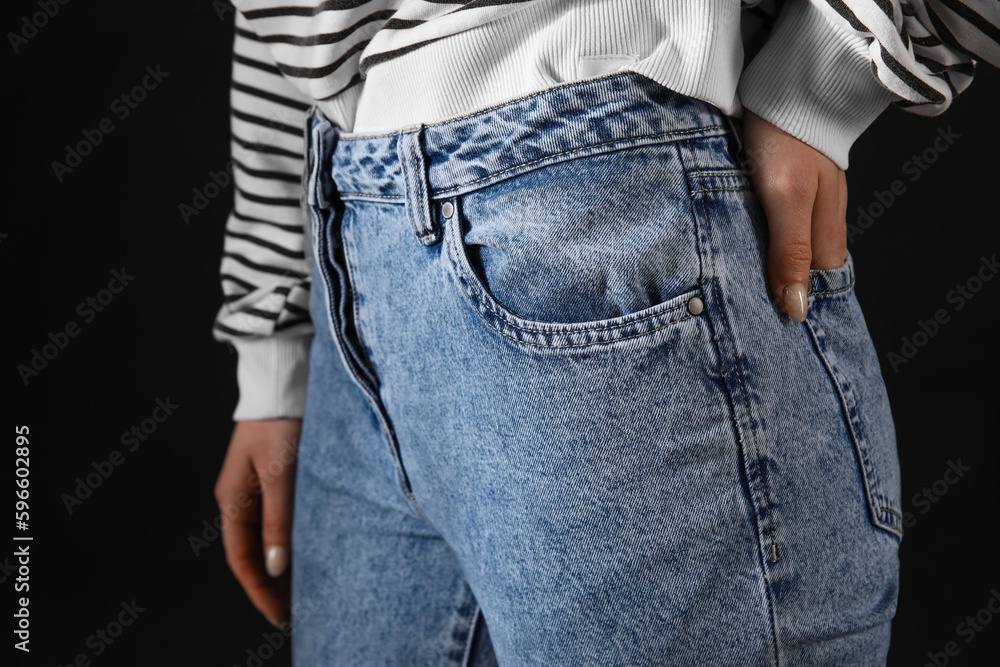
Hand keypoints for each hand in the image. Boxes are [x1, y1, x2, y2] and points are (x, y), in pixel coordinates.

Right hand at [214, 418, 301, 626]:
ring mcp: (257, 490)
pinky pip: (280, 522)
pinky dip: (291, 542)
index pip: (241, 558)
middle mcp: (241, 499)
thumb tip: (276, 565)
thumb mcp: (281, 474)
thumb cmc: (280, 423)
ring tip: (304, 591)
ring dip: (282, 566)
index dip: (259, 590)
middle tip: (295, 612)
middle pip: (253, 553)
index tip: (278, 616)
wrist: (284, 382)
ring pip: (267, 539)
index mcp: (233, 499)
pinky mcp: (275, 480)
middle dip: (271, 585)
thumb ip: (279, 520)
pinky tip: (308, 554)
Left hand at [742, 110, 848, 321]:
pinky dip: (752, 241)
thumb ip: (790, 252)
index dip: (790, 307)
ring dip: (759, 267)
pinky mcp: (784, 189)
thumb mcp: (786, 198)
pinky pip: (770, 227)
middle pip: (799, 274)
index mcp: (827, 234)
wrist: (782, 85)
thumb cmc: (786, 138)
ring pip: (782, 251)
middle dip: (773, 292)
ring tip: (728, 290)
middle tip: (738, 317)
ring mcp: (803, 205)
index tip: (763, 330)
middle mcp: (819, 224)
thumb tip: (796, 308)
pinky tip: (731, 246)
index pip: (813, 289)